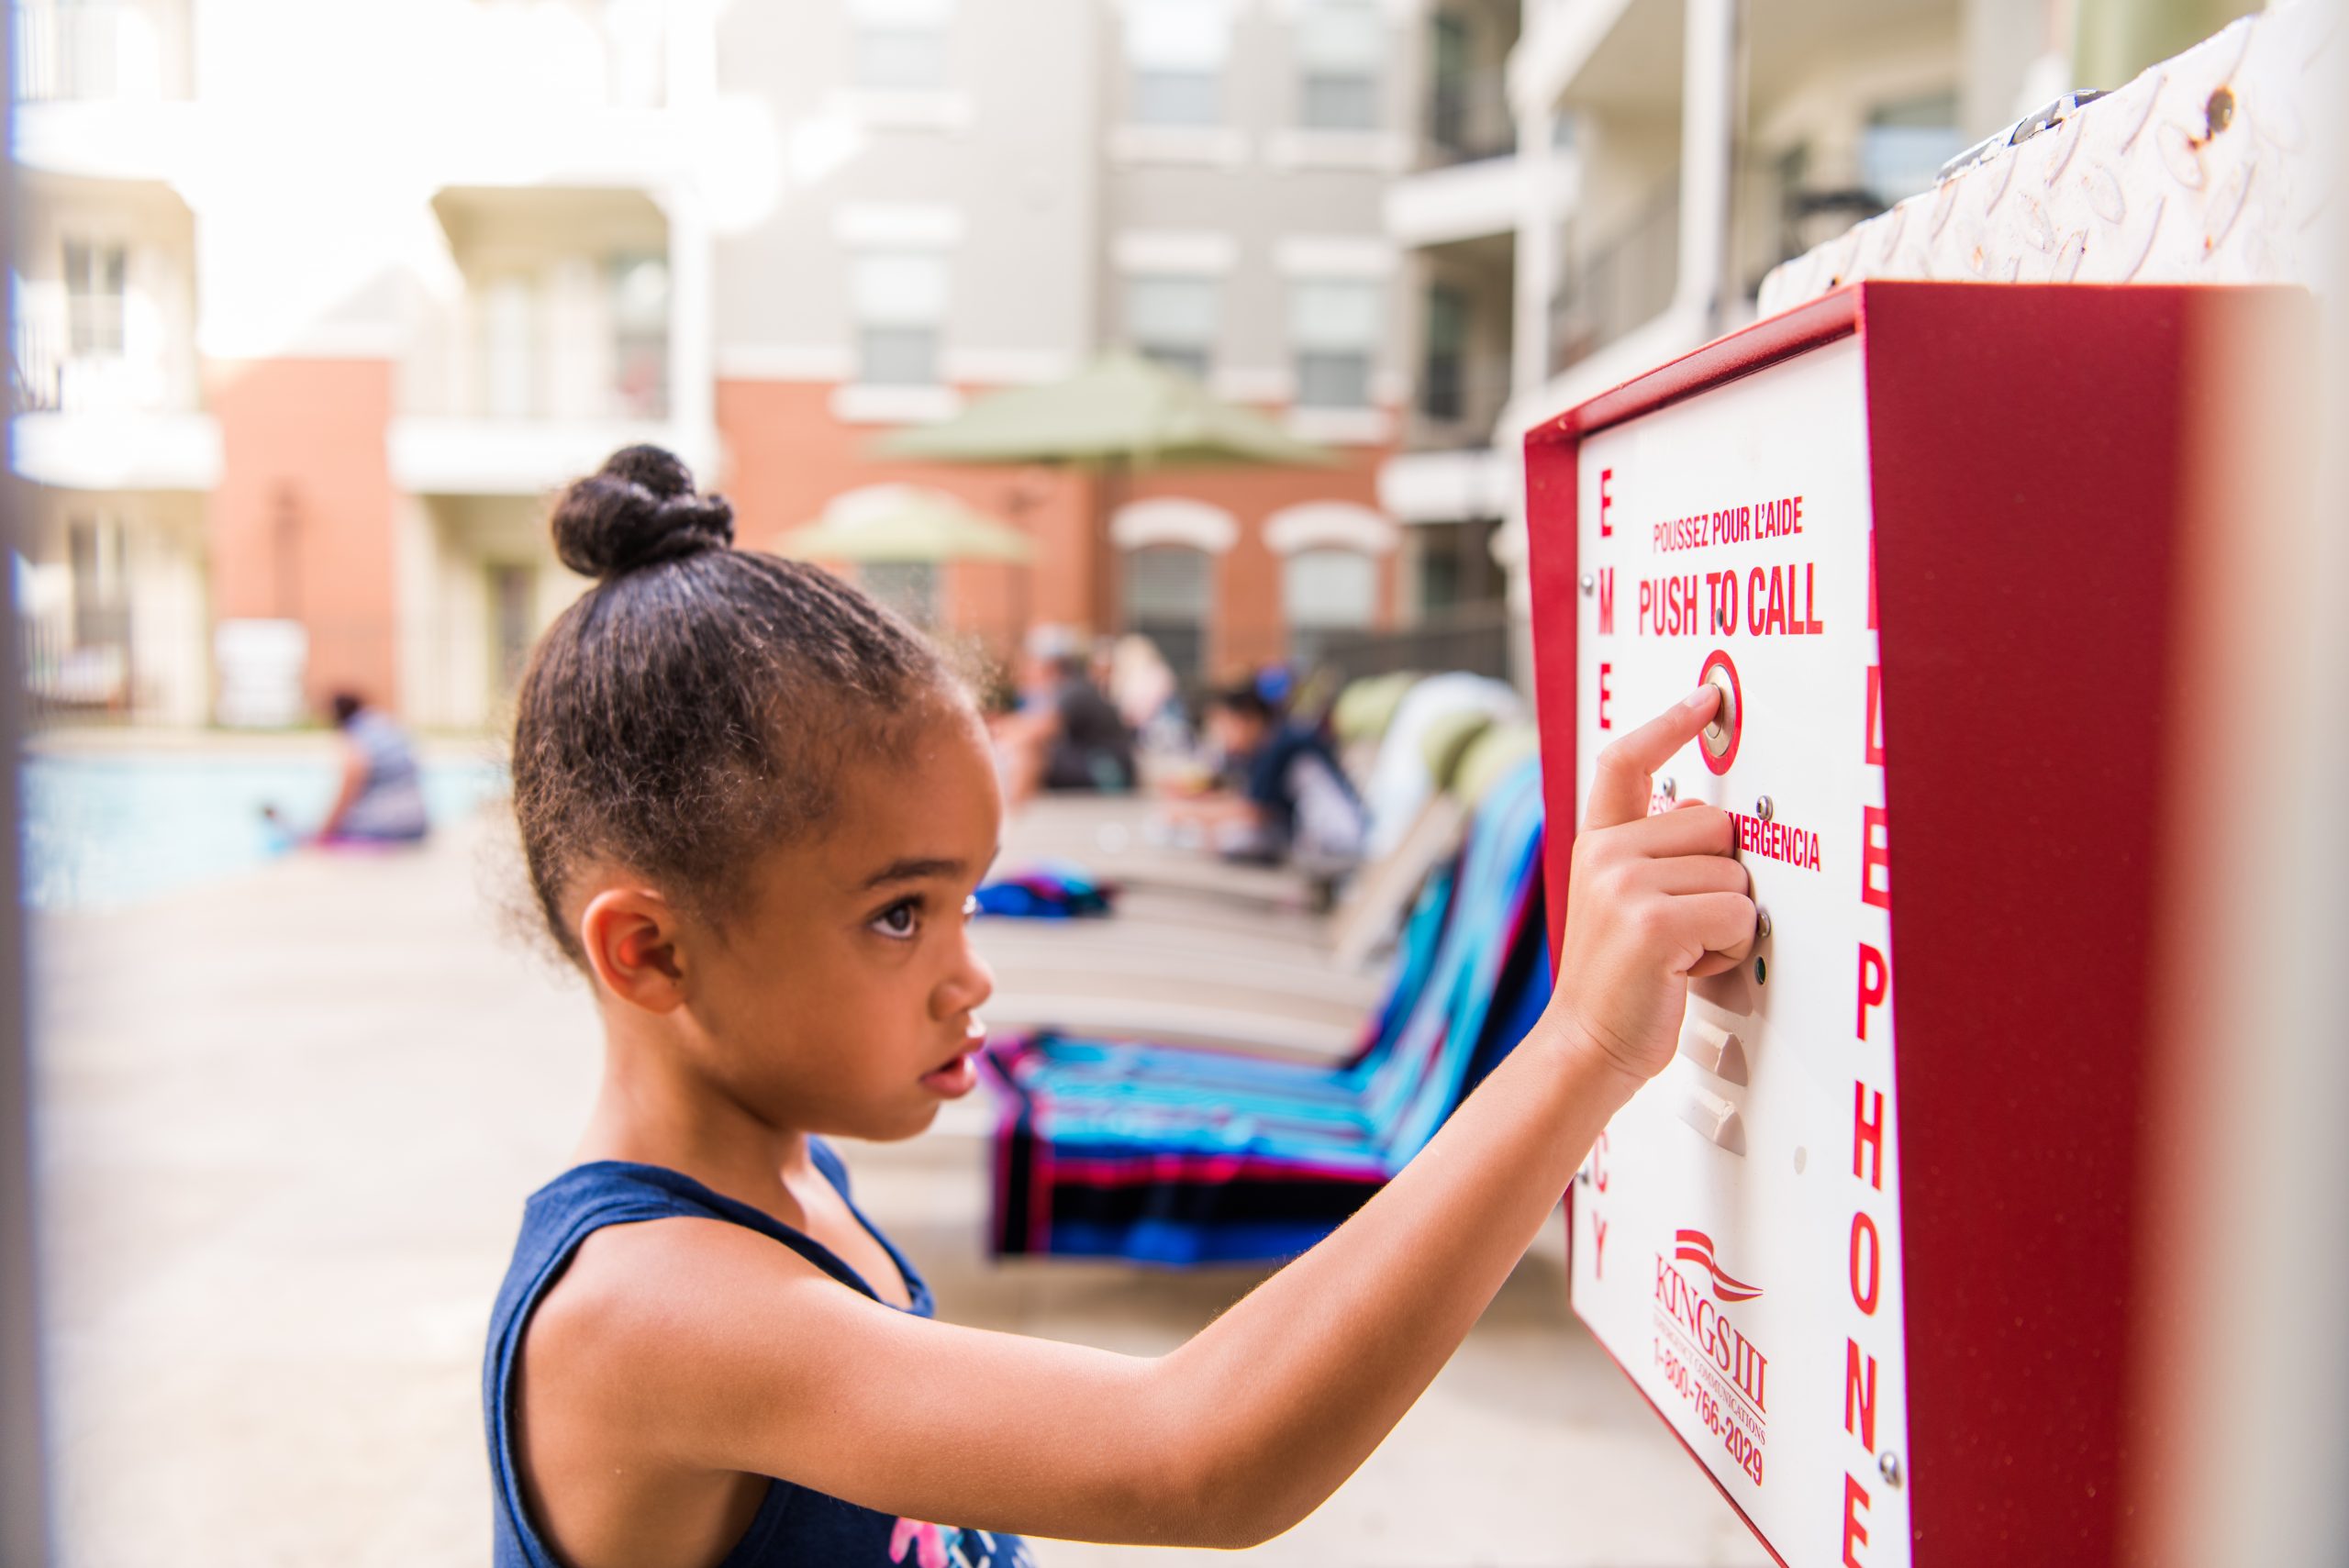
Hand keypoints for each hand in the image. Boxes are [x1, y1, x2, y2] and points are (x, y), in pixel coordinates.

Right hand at [1546, 688, 1755, 1086]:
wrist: (1586, 1046)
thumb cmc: (1622, 982)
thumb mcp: (1624, 902)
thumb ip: (1654, 855)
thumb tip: (1715, 824)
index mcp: (1597, 844)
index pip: (1626, 761)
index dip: (1669, 724)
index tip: (1706, 698)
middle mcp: (1605, 854)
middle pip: (1716, 825)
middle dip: (1721, 878)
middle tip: (1683, 925)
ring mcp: (1624, 885)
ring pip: (1734, 875)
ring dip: (1726, 921)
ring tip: (1682, 952)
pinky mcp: (1652, 921)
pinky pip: (1737, 915)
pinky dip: (1729, 950)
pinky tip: (1688, 968)